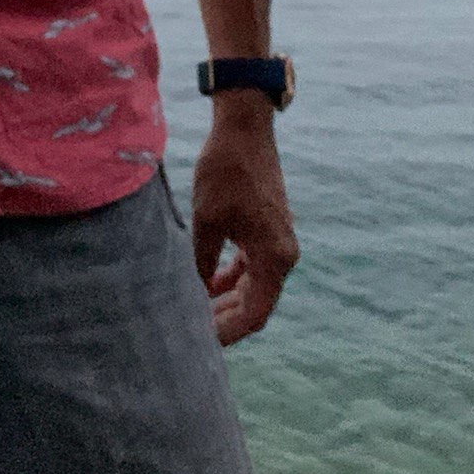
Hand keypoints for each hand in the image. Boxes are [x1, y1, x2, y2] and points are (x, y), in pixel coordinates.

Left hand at [189, 93, 297, 344]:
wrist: (244, 129)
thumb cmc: (225, 172)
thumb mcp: (206, 221)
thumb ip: (202, 262)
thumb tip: (195, 294)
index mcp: (275, 257)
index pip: (256, 314)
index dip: (229, 332)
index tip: (202, 344)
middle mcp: (283, 254)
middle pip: (256, 303)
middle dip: (224, 319)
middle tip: (191, 332)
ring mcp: (277, 241)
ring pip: (253, 285)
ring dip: (225, 299)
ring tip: (194, 312)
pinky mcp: (267, 229)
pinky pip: (250, 265)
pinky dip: (230, 277)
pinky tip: (204, 283)